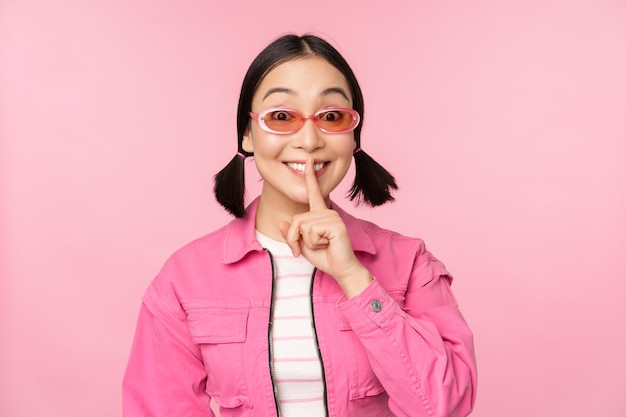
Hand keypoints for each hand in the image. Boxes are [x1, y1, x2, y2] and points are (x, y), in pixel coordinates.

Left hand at [279, 159, 371, 296]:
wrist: (341, 269)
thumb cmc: (324, 257)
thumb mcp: (302, 245)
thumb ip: (291, 234)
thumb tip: (281, 222)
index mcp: (320, 214)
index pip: (313, 193)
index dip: (310, 177)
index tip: (308, 162)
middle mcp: (327, 212)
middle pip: (296, 219)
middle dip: (293, 238)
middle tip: (302, 249)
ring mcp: (332, 216)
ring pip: (302, 225)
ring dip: (306, 242)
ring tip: (321, 245)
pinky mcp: (336, 224)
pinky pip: (311, 231)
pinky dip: (314, 243)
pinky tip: (327, 244)